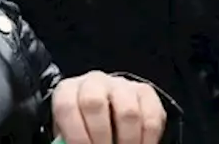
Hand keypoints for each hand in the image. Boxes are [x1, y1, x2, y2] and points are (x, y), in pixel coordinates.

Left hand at [50, 71, 165, 143]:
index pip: (67, 107)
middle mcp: (95, 82)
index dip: (76, 135)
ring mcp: (122, 84)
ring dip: (127, 141)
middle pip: (95, 103)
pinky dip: (147, 140)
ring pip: (128, 112)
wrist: (106, 113)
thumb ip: (69, 140)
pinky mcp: (146, 91)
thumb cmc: (84, 128)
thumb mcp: (70, 132)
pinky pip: (151, 117)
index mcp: (69, 90)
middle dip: (100, 136)